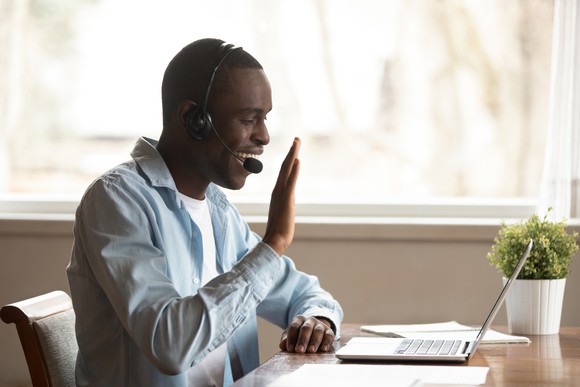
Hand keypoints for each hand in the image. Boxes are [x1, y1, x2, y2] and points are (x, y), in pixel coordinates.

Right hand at [262, 137, 300, 255]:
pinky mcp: (286, 200)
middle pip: (285, 166)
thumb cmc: (279, 230)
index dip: (289, 159)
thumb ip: (285, 202)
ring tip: (297, 142)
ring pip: (287, 170)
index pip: (284, 172)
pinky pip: (291, 183)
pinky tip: (298, 161)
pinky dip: (294, 171)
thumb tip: (287, 198)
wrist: (274, 240)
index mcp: (278, 192)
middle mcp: (278, 190)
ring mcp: (281, 194)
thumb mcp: (284, 211)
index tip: (294, 148)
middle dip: (291, 152)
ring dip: (292, 155)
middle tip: (297, 139)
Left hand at [279, 316, 334, 353]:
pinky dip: (326, 343)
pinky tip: (323, 350)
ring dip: (314, 341)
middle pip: (306, 328)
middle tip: (299, 350)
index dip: (291, 338)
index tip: (289, 349)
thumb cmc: (299, 335)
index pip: (294, 327)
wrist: (314, 330)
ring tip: (311, 351)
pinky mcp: (329, 331)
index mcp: (299, 319)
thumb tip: (282, 345)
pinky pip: (329, 336)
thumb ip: (286, 340)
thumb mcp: (291, 335)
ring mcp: (320, 325)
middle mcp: (310, 320)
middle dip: (302, 340)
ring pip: (318, 331)